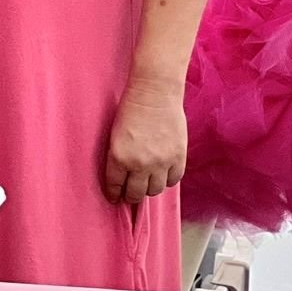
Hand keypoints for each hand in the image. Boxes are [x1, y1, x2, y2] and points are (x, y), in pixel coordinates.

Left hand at [103, 76, 187, 204]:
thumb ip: (119, 157)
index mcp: (119, 157)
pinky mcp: (178, 158)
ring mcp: (161, 163)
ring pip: (155, 190)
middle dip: (131, 196)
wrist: (155, 94)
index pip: (115, 186)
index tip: (114, 196)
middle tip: (130, 195)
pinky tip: (163, 175)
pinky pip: (173, 180)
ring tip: (146, 183)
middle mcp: (140, 164)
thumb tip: (123, 176)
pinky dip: (167, 180)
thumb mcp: (115, 135)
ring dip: (149, 188)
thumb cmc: (131, 108)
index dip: (114, 193)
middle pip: (136, 193)